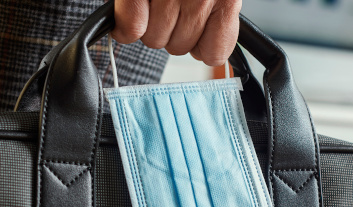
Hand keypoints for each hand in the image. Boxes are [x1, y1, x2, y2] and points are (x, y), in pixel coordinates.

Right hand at [112, 0, 241, 66]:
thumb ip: (218, 20)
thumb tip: (210, 54)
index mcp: (226, 0)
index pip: (214, 54)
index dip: (202, 44)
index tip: (198, 30)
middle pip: (181, 48)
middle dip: (174, 31)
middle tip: (171, 8)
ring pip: (155, 40)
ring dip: (151, 26)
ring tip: (154, 3)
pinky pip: (132, 29)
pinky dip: (126, 26)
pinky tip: (133, 12)